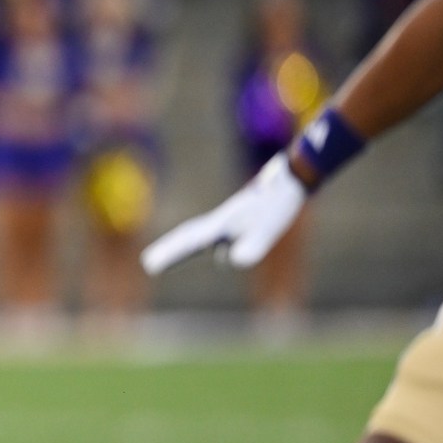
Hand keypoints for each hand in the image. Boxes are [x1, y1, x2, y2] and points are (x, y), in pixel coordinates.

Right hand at [141, 153, 308, 274]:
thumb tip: (235, 261)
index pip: (190, 242)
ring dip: (184, 245)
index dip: (169, 255)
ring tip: (168, 259)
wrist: (295, 177)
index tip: (147, 266)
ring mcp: (232, 220)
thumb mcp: (271, 227)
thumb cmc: (281, 203)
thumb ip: (254, 244)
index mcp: (222, 223)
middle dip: (169, 250)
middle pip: (188, 236)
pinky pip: (220, 236)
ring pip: (204, 236)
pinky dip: (211, 244)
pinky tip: (220, 250)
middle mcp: (222, 222)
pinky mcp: (244, 220)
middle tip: (148, 264)